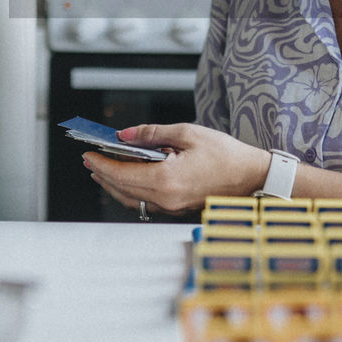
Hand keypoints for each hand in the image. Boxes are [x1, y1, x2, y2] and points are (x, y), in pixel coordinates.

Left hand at [83, 123, 269, 215]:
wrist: (252, 176)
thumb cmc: (226, 155)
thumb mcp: (187, 133)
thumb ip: (152, 134)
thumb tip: (125, 135)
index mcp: (166, 180)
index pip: (121, 174)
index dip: (101, 163)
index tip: (89, 153)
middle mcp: (166, 198)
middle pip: (122, 189)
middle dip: (103, 173)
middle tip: (91, 159)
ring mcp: (171, 207)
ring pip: (132, 199)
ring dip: (114, 184)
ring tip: (103, 169)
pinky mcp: (177, 208)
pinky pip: (146, 202)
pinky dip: (131, 190)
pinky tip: (129, 178)